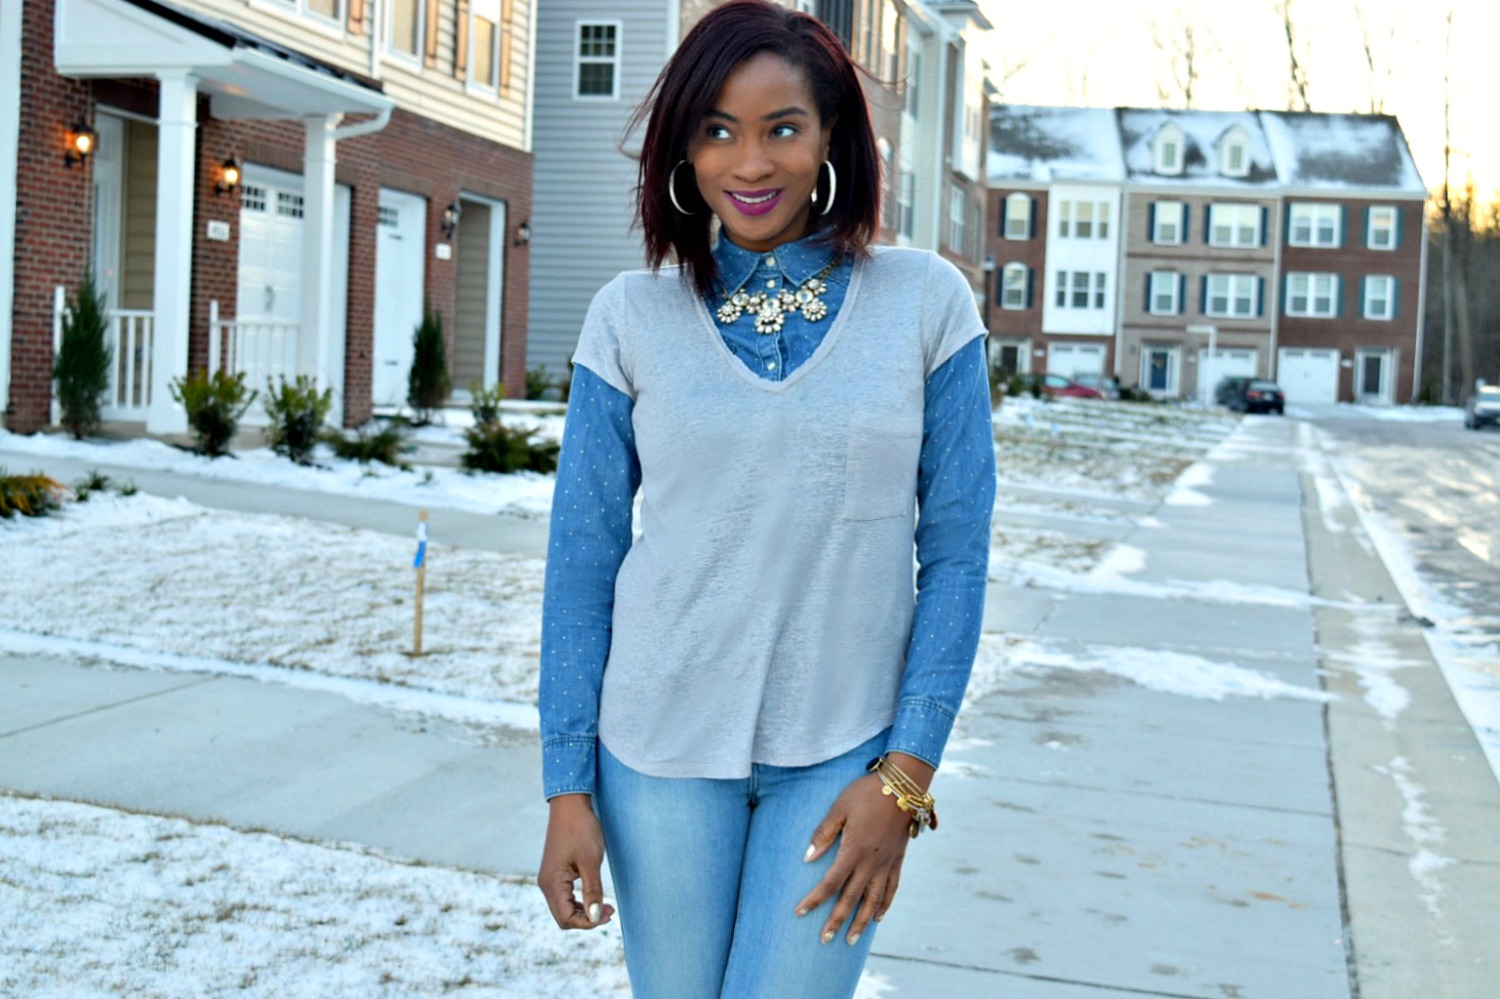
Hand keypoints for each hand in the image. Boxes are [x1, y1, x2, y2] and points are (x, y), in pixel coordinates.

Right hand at [538, 793, 615, 929]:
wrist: (571, 805)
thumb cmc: (581, 829)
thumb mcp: (590, 861)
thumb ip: (592, 891)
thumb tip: (595, 917)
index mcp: (552, 883)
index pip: (566, 918)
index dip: (587, 923)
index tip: (608, 915)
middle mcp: (546, 884)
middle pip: (563, 917)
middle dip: (586, 919)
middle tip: (610, 911)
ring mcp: (549, 879)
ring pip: (564, 908)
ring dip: (584, 911)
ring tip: (606, 907)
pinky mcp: (555, 873)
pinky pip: (564, 897)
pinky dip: (579, 902)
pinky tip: (594, 897)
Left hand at [795, 752, 934, 945]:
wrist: (902, 786)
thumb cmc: (866, 793)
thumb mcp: (839, 808)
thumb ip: (824, 834)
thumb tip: (808, 858)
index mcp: (854, 851)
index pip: (830, 883)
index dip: (814, 900)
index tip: (800, 913)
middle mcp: (871, 863)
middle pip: (851, 899)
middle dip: (837, 921)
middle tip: (825, 940)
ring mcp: (887, 864)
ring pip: (873, 901)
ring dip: (861, 922)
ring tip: (851, 940)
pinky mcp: (898, 861)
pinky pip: (892, 889)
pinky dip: (884, 906)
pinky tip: (878, 917)